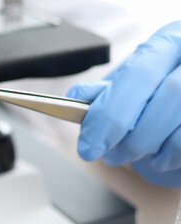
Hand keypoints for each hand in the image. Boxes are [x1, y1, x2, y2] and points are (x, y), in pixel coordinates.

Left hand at [66, 20, 180, 186]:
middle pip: (170, 96)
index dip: (110, 112)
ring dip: (149, 148)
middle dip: (131, 135)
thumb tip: (78, 97)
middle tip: (109, 154)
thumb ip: (106, 90)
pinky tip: (157, 155)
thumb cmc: (154, 89)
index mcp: (170, 40)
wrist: (178, 102)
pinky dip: (168, 156)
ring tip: (129, 154)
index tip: (89, 144)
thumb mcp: (127, 83)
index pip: (140, 73)